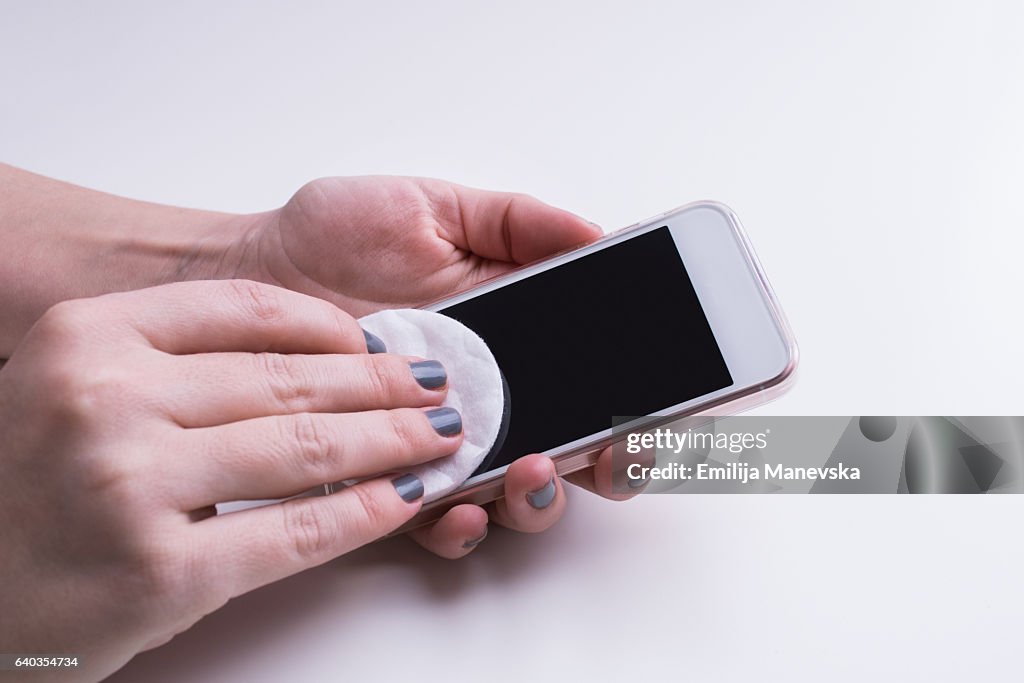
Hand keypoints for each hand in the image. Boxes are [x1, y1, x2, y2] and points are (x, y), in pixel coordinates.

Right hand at [0, 280, 462, 680]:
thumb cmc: (33, 489)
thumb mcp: (78, 387)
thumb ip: (175, 362)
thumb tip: (317, 357)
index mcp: (88, 337)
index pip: (244, 310)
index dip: (332, 326)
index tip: (380, 340)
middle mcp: (103, 398)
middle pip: (286, 379)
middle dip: (382, 385)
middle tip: (436, 386)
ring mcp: (129, 484)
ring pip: (304, 449)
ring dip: (390, 441)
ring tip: (438, 436)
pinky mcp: (158, 571)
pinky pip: (294, 532)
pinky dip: (363, 513)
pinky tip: (404, 498)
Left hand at [226, 176, 643, 556]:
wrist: (245, 274)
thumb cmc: (333, 238)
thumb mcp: (432, 209)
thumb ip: (514, 222)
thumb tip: (596, 233)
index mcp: (517, 337)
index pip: (605, 376)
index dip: (652, 397)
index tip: (677, 401)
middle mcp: (494, 396)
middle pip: (581, 448)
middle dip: (617, 462)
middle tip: (618, 449)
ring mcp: (445, 440)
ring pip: (521, 493)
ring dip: (543, 496)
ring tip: (531, 472)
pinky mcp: (392, 473)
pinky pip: (439, 517)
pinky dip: (460, 522)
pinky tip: (460, 506)